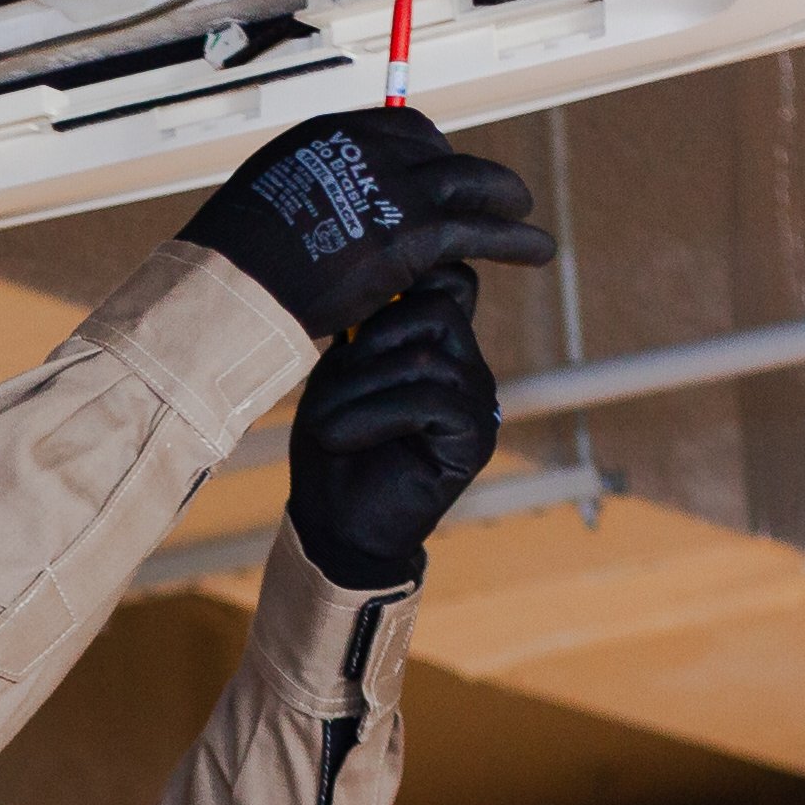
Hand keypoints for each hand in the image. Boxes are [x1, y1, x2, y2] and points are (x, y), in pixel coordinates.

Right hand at [177, 109, 553, 343]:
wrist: (229, 290)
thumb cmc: (229, 267)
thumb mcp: (265, 208)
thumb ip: (304, 200)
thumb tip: (313, 214)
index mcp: (329, 134)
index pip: (402, 130)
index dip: (430, 157)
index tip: (441, 181)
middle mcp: (368, 148)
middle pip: (441, 152)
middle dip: (468, 176)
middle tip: (488, 198)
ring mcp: (394, 187)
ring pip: (471, 183)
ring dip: (504, 199)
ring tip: (525, 217)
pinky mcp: (414, 233)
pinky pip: (480, 229)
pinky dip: (514, 239)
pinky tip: (537, 252)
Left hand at [287, 268, 505, 591]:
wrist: (336, 527)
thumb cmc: (333, 447)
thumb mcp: (339, 373)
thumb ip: (368, 327)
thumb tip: (380, 277)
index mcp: (442, 346)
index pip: (451, 282)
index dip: (407, 284)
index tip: (352, 321)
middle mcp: (468, 368)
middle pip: (436, 309)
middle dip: (372, 341)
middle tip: (332, 386)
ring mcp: (479, 401)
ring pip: (424, 358)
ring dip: (360, 389)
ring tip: (326, 424)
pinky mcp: (477, 437)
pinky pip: (430, 400)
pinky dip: (376, 416)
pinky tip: (342, 438)